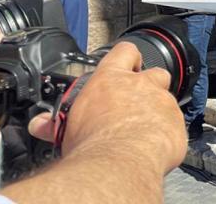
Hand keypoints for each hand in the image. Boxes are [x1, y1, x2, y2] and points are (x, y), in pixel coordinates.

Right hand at [28, 42, 185, 173]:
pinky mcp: (177, 123)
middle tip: (135, 103)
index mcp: (111, 79)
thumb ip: (55, 122)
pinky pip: (175, 124)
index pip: (124, 51)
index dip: (127, 57)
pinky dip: (167, 132)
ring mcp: (162, 102)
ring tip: (143, 128)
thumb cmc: (91, 143)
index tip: (126, 64)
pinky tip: (154, 144)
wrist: (119, 163)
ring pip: (167, 99)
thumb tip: (39, 124)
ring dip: (158, 110)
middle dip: (148, 85)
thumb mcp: (66, 128)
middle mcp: (141, 85)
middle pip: (154, 72)